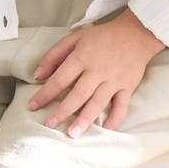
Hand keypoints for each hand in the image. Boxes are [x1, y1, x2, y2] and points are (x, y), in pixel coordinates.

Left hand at [27, 9, 165, 138]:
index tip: (32, 106)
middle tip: (50, 124)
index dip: (45, 93)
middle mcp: (98, 70)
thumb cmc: (102, 37)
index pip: (60, 78)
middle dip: (63, 111)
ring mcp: (114, 80)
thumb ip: (54, 55)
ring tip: (73, 134)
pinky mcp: (128, 86)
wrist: (136, 33)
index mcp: (83, 57)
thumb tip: (38, 75)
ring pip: (98, 102)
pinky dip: (115, 118)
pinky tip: (106, 129)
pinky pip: (122, 105)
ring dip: (85, 119)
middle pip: (78, 94)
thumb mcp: (75, 38)